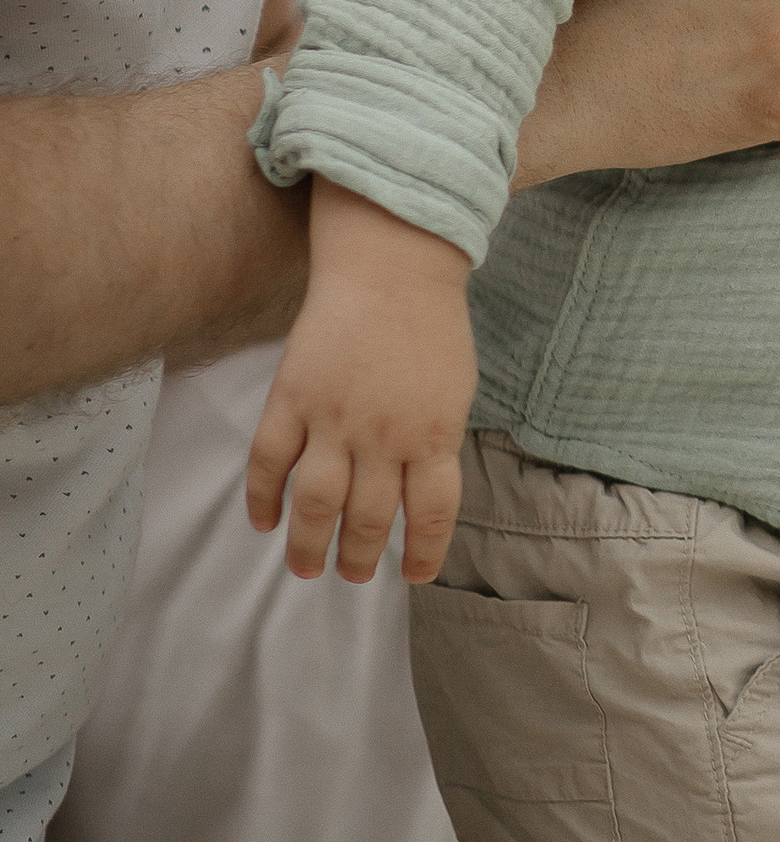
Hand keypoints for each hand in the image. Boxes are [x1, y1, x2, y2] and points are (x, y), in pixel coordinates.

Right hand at [245, 179, 476, 584]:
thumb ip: (435, 442)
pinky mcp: (294, 397)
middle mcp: (384, 436)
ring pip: (315, 503)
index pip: (431, 513)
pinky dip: (262, 497)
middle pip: (368, 518)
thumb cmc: (431, 327)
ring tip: (306, 568)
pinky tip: (263, 521)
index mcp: (434, 434)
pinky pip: (270, 460)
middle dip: (360, 556)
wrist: (393, 265)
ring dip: (308, 544)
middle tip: (353, 575)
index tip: (415, 574)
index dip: (424, 552)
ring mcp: (335, 418)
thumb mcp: (454, 390)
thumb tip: (416, 495)